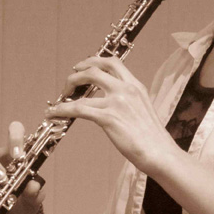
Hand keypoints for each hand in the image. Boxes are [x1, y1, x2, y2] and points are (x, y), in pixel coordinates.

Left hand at [46, 56, 176, 175]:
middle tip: (69, 83)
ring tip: (59, 100)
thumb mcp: (143, 108)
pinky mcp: (108, 118)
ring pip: (83, 86)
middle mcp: (126, 89)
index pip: (113, 62)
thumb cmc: (152, 137)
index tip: (82, 67)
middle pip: (95, 69)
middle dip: (77, 73)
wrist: (159, 152)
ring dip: (67, 90)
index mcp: (135, 86)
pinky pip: (78, 109)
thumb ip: (129, 100)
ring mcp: (117, 102)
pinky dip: (62, 109)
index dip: (93, 61)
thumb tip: (112, 101)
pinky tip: (54, 113)